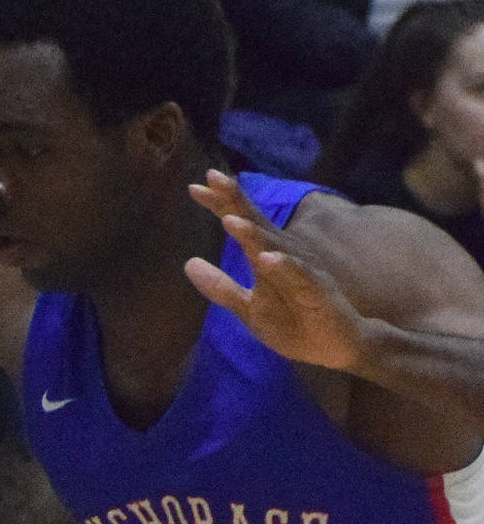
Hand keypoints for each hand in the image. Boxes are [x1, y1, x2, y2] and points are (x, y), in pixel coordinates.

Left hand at [185, 170, 370, 372]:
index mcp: (268, 256)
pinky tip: (266, 259)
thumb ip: (220, 287)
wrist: (335, 345)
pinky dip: (284, 267)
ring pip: (276, 247)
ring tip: (229, 219)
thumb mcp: (248, 308)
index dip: (221, 204)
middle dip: (235, 201)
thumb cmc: (293, 322)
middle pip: (258, 223)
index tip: (195, 187)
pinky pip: (299, 278)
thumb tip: (188, 263)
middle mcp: (286, 254)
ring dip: (253, 233)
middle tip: (213, 178)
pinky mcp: (316, 292)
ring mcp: (302, 271)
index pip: (242, 223)